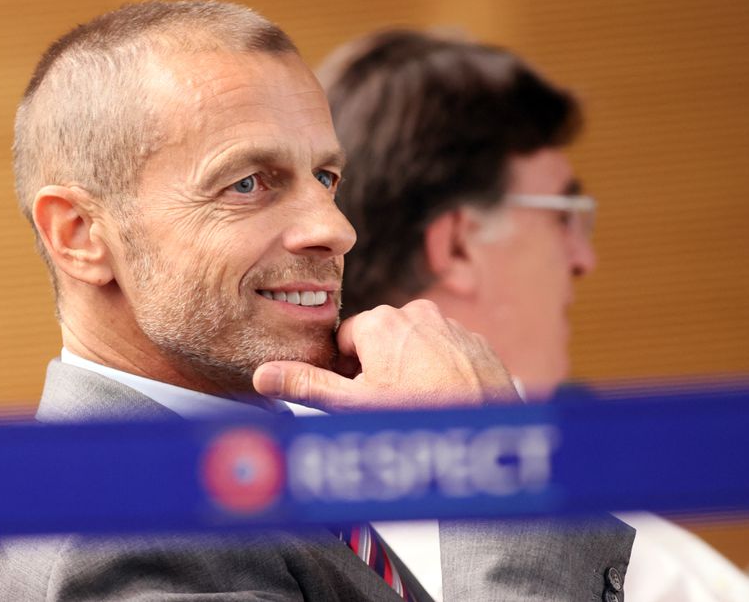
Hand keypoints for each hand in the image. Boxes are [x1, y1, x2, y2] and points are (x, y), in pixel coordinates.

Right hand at [253, 299, 518, 411]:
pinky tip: (444, 399)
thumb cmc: (417, 420)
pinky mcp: (477, 342)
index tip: (361, 396)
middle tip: (389, 404)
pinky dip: (443, 370)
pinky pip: (448, 351)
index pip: (346, 340)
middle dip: (378, 368)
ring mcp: (452, 325)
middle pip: (380, 340)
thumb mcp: (353, 406)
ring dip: (410, 368)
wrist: (484, 435)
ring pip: (415, 346)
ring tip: (419, 404)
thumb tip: (263, 374)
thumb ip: (306, 385)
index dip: (348, 372)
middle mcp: (417, 313)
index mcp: (381, 321)